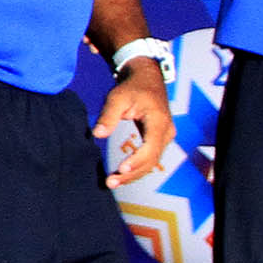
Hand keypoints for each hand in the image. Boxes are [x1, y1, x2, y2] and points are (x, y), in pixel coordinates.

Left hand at [95, 61, 174, 188]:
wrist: (147, 79)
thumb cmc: (132, 87)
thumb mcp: (117, 97)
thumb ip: (108, 116)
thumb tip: (97, 134)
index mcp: (159, 121)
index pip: (151, 147)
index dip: (137, 160)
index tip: (121, 168)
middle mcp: (166, 132)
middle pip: (151, 160)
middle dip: (132, 173)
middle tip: (111, 182)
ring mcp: (165, 137)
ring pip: (152, 162)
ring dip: (133, 174)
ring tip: (113, 182)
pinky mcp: (159, 140)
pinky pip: (150, 158)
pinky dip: (137, 168)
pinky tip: (121, 175)